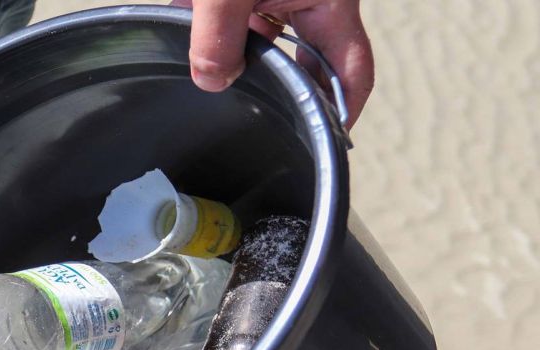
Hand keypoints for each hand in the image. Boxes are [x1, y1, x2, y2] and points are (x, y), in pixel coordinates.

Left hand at [169, 0, 373, 127]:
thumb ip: (218, 37)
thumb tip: (213, 81)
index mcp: (328, 0)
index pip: (350, 71)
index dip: (341, 112)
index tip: (322, 146)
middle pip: (308, 63)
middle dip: (284, 92)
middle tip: (265, 128)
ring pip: (266, 43)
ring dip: (241, 63)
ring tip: (219, 88)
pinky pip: (237, 19)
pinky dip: (215, 34)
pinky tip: (189, 45)